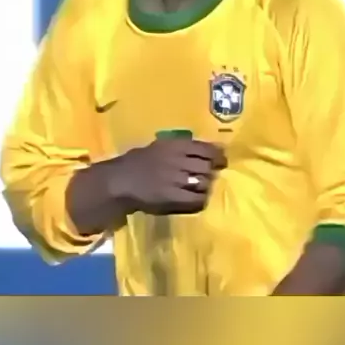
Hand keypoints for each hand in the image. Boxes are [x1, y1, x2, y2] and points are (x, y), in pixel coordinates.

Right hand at [111, 138, 226, 215]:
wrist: (121, 180)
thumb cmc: (139, 161)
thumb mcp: (160, 146)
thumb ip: (181, 147)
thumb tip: (206, 150)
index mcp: (175, 145)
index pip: (205, 148)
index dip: (217, 154)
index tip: (222, 158)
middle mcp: (178, 160)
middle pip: (207, 166)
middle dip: (212, 171)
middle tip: (211, 175)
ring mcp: (176, 179)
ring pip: (203, 182)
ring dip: (206, 185)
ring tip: (202, 186)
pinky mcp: (173, 197)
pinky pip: (196, 199)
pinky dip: (201, 198)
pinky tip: (197, 198)